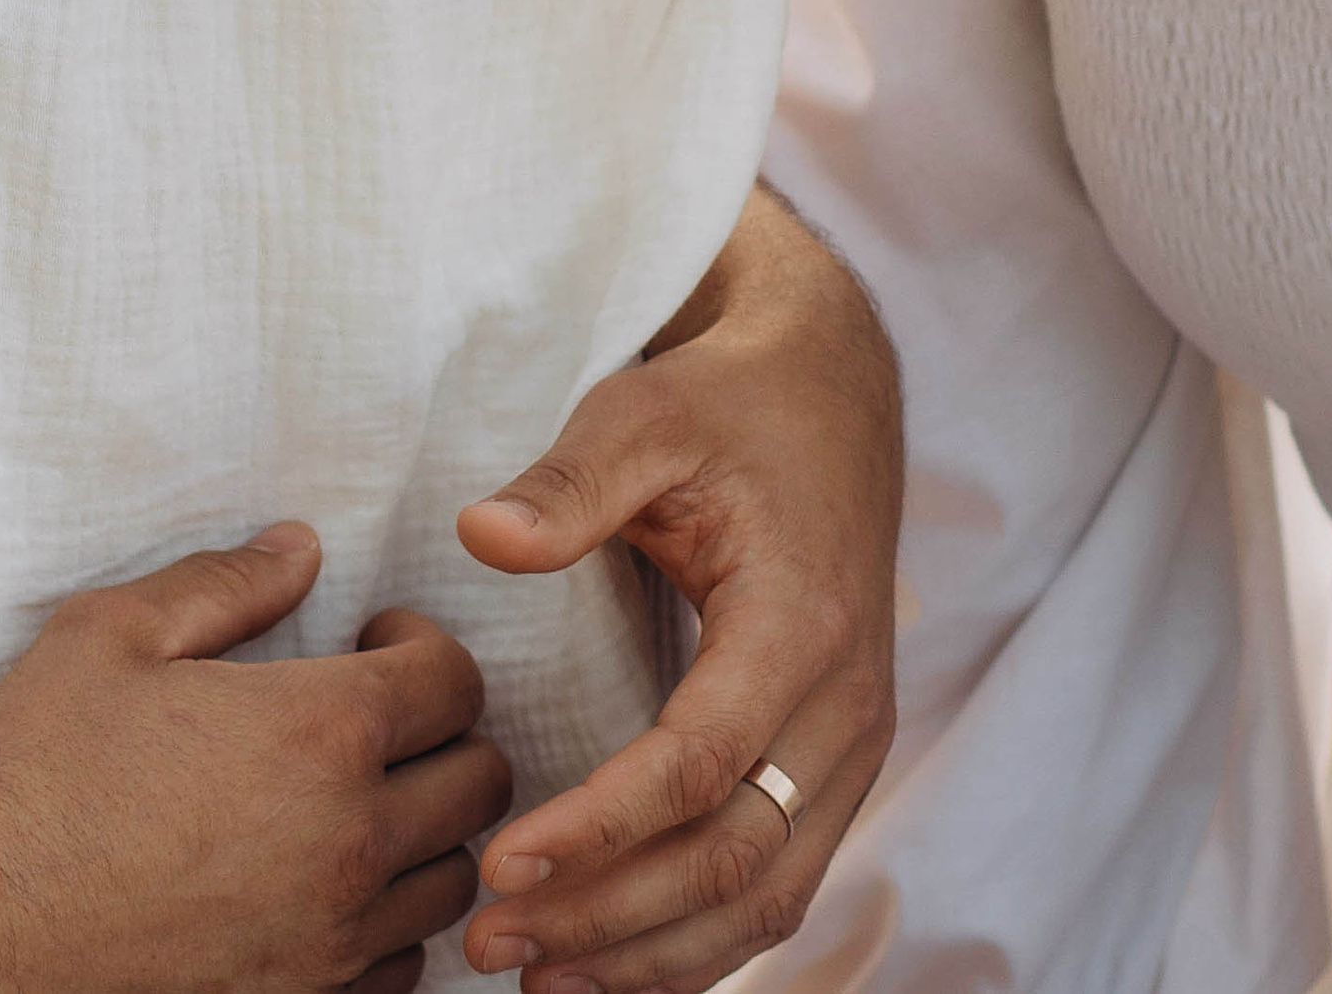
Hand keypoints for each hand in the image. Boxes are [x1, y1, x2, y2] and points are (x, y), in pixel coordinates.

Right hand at [0, 521, 512, 992]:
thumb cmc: (31, 772)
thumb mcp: (112, 634)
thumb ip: (224, 583)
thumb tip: (301, 549)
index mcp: (317, 735)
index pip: (456, 683)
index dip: (424, 648)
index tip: (369, 644)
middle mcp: (347, 845)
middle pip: (482, 784)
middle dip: (445, 734)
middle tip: (373, 716)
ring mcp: (328, 944)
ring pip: (450, 884)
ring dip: (424, 832)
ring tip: (352, 800)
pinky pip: (398, 971)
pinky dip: (385, 925)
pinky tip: (320, 886)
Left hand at [453, 193, 901, 990]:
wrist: (832, 396)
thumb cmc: (729, 404)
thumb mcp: (645, 412)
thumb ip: (568, 482)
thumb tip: (480, 534)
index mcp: (802, 622)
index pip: (698, 763)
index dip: (599, 827)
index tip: (499, 862)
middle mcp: (846, 706)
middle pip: (733, 858)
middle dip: (609, 916)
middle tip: (488, 939)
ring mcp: (852, 746)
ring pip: (766, 896)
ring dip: (653, 954)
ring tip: (536, 978)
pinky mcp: (834, 764)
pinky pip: (780, 881)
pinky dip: (701, 941)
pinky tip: (615, 964)